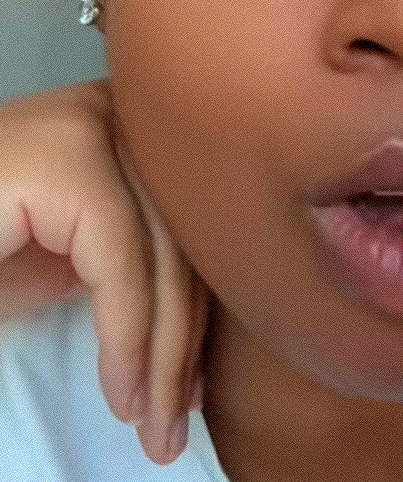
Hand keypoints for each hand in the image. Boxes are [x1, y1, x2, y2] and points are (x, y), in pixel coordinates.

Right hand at [0, 79, 209, 464]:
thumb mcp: (74, 254)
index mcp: (136, 126)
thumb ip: (138, 264)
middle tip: (172, 426)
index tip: (192, 394)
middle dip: (183, 348)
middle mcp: (122, 111)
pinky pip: (122, 264)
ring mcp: (95, 127)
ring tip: (151, 423)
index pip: (195, 230)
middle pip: (186, 244)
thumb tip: (200, 330)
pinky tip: (121, 391)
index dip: (199, 319)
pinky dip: (126, 339)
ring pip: (163, 258)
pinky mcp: (68, 162)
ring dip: (161, 358)